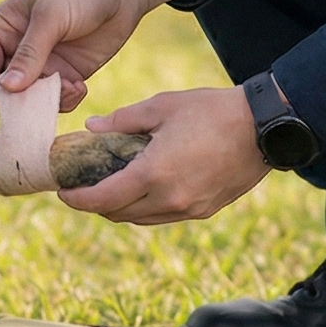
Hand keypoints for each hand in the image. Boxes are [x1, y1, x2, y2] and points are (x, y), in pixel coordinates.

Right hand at [0, 0, 192, 112]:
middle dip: (21, 100)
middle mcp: (18, 48)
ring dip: (47, 102)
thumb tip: (6, 88)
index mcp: (3, 28)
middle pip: (4, 88)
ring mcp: (43, 63)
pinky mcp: (67, 74)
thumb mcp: (51, 18)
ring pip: (31, 99)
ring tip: (70, 88)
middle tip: (42, 100)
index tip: (8, 94)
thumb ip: (29, 54)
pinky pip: (56, 99)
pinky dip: (66, 100)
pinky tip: (81, 87)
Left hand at [57, 86, 265, 225]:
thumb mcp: (162, 107)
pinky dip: (146, 207)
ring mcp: (189, 209)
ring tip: (109, 185)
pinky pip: (163, 216)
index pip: (103, 199)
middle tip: (82, 185)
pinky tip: (142, 186)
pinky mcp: (204, 210)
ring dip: (120, 207)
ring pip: (141, 219)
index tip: (62, 191)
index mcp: (154, 173)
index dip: (77, 200)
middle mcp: (170, 199)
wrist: (263, 128)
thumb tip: (92, 128)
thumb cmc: (211, 110)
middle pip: (118, 214)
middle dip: (95, 204)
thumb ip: (123, 120)